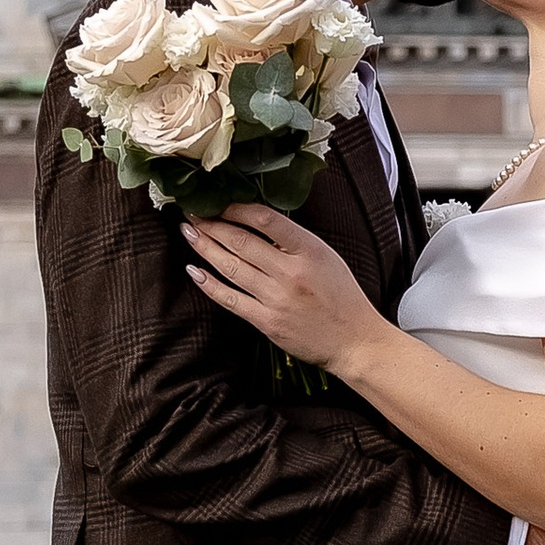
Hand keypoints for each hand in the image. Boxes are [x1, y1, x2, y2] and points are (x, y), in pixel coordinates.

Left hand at [187, 203, 375, 370]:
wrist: (354, 341)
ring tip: (189, 233)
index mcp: (310, 251)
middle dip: (211, 225)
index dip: (237, 208)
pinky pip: (231, 299)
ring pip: (231, 267)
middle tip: (193, 214)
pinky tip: (195, 271)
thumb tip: (256, 223)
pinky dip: (209, 284)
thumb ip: (294, 242)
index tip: (221, 203)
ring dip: (205, 247)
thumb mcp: (326, 257)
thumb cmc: (342, 297)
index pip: (266, 220)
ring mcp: (277, 299)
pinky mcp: (267, 321)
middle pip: (241, 242)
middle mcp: (291, 273)